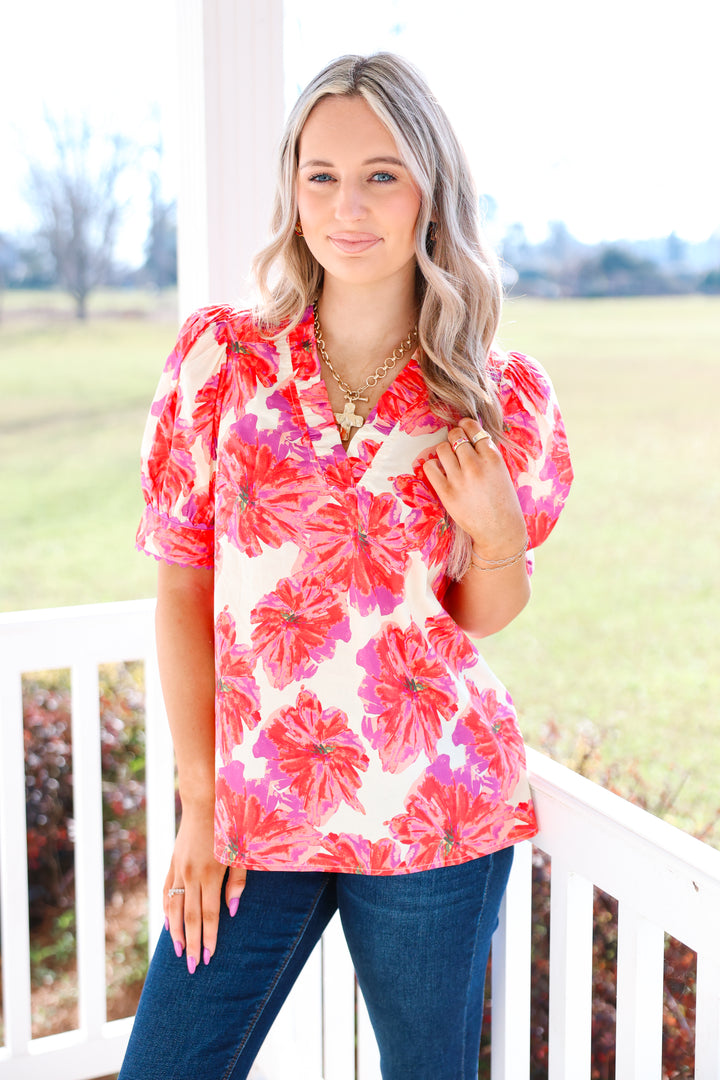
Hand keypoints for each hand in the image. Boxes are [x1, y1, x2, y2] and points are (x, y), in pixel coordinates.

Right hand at [163, 804, 246, 972]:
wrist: (204, 802)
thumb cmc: (229, 827)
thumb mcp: (239, 853)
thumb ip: (236, 882)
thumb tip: (233, 912)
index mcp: (210, 874)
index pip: (210, 915)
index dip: (209, 937)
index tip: (209, 957)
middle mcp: (191, 875)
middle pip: (191, 917)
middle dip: (192, 944)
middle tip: (193, 968)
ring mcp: (179, 870)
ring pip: (175, 908)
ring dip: (177, 933)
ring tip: (178, 953)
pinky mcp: (172, 864)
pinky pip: (167, 893)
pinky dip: (168, 911)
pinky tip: (169, 926)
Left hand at [422, 418, 526, 560]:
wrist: (500, 530)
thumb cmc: (503, 500)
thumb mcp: (502, 471)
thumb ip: (487, 453)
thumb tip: (470, 434)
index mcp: (493, 457)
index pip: (472, 428)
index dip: (466, 426)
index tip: (463, 428)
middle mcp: (475, 465)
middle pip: (455, 436)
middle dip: (454, 438)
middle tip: (456, 446)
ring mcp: (459, 479)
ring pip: (441, 448)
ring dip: (443, 451)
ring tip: (449, 460)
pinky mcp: (446, 493)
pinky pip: (430, 467)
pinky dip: (433, 466)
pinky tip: (440, 472)